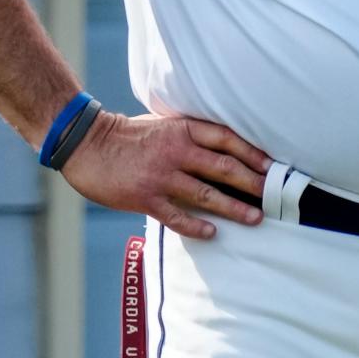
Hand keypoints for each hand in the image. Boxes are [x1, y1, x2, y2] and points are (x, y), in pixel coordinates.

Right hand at [62, 109, 270, 238]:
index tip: (272, 166)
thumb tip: (222, 146)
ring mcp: (161, 176)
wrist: (85, 145)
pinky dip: (196, 226)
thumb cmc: (126, 135)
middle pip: (224, 167)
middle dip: (252, 183)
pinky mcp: (146, 197)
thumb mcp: (162, 124)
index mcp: (181, 130)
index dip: (252, 153)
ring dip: (234, 208)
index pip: (226, 139)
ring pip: (206, 194)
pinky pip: (177, 216)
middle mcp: (175, 151)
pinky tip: (213, 233)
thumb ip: (189, 134)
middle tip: (273, 196)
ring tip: (255, 218)